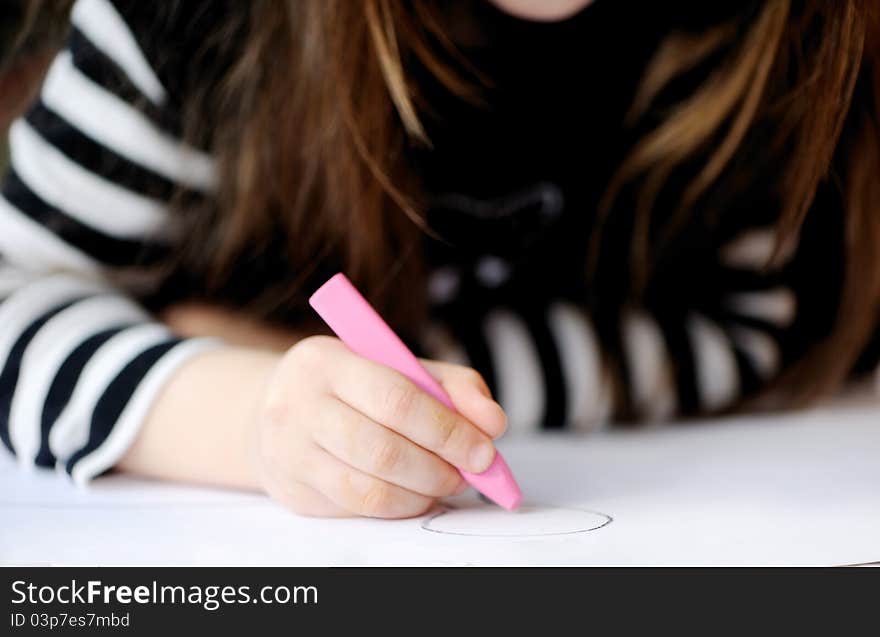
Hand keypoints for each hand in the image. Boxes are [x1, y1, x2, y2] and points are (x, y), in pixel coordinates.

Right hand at [252, 336, 506, 518]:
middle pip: (382, 450)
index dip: (447, 430)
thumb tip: (493, 422)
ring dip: (423, 493)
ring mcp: (290, 453)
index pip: (396, 400)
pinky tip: (417, 493)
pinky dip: (400, 506)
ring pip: (369, 489)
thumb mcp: (398, 365)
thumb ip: (453, 386)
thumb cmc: (351, 385)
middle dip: (439, 467)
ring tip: (447, 482)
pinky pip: (357, 509)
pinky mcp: (294, 491)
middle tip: (470, 472)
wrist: (274, 407)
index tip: (484, 448)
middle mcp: (299, 406)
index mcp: (326, 362)